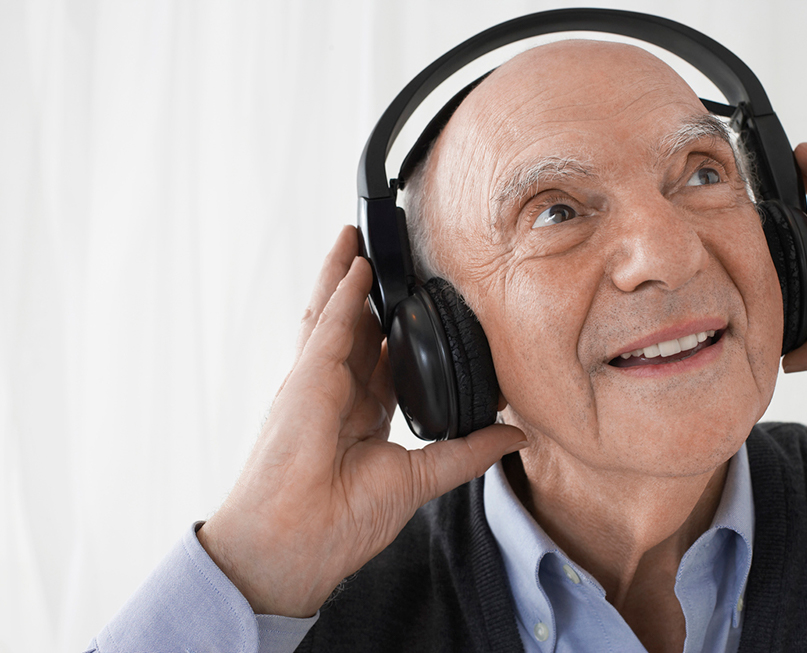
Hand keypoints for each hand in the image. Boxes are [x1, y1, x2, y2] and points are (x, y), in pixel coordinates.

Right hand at [197, 225, 526, 616]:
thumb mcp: (419, 480)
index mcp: (359, 417)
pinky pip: (328, 325)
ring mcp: (315, 384)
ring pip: (333, 316)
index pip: (381, 363)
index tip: (420, 310)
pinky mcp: (305, 379)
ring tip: (358, 240)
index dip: (398, 334)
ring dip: (346, 276)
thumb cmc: (339, 523)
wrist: (294, 545)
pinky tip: (358, 264)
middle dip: (368, 294)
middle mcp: (335, 394)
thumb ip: (465, 452)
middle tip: (384, 259)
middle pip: (354, 329)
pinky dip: (344, 292)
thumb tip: (512, 437)